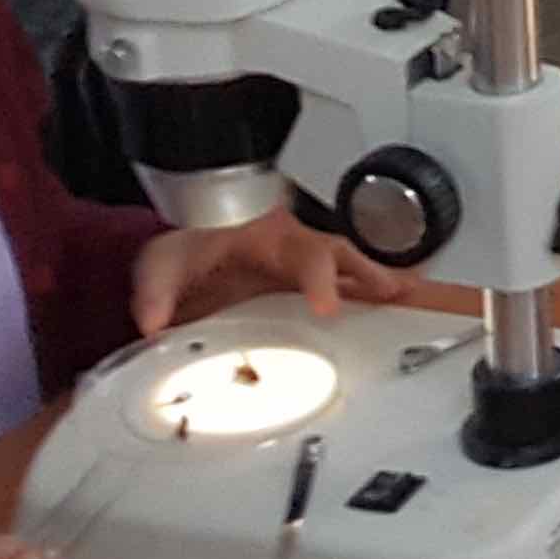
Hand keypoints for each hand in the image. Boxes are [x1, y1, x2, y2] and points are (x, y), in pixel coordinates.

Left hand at [133, 210, 411, 334]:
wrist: (183, 256)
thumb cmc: (182, 253)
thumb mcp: (162, 265)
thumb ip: (156, 292)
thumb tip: (153, 320)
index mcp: (264, 238)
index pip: (303, 252)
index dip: (319, 278)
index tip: (328, 305)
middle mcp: (290, 248)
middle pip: (340, 254)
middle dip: (369, 272)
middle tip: (394, 292)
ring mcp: (300, 267)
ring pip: (349, 267)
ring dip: (378, 281)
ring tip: (406, 299)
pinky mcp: (303, 286)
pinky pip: (343, 284)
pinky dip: (367, 294)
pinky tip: (388, 309)